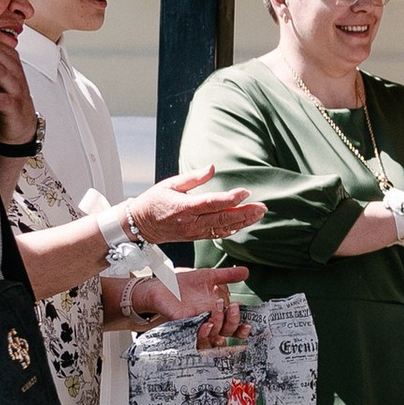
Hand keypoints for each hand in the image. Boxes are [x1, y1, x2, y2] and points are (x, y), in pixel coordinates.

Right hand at [131, 164, 264, 247]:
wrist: (140, 226)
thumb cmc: (154, 201)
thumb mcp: (170, 184)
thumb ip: (193, 177)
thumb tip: (212, 167)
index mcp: (184, 207)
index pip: (211, 203)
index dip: (230, 198)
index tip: (246, 192)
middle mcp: (190, 222)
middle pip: (222, 218)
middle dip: (244, 213)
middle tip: (262, 207)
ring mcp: (193, 232)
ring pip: (223, 228)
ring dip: (243, 222)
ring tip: (259, 214)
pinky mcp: (195, 237)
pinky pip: (216, 234)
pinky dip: (232, 229)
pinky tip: (244, 224)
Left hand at [133, 269, 249, 344]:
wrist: (161, 284)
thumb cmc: (183, 283)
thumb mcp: (209, 276)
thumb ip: (227, 275)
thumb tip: (246, 271)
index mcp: (217, 311)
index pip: (234, 324)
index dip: (242, 327)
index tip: (249, 323)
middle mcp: (208, 320)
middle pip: (227, 331)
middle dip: (233, 321)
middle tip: (232, 306)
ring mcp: (196, 324)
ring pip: (213, 335)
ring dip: (219, 322)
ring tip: (217, 306)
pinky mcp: (183, 325)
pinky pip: (195, 334)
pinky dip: (203, 330)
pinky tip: (206, 322)